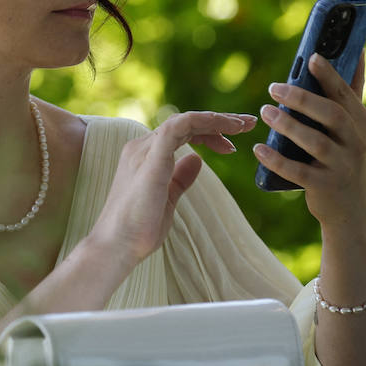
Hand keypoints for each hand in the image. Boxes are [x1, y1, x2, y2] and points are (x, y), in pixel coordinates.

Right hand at [89, 111, 256, 265]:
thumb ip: (180, 178)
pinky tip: (223, 127)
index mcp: (146, 156)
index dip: (209, 133)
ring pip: (185, 120)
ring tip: (242, 125)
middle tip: (248, 123)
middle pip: (186, 123)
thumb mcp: (167, 198)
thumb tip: (197, 160)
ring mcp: (144, 151)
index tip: (233, 144)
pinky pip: (178, 127)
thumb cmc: (139, 229)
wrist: (117, 246)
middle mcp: (142, 147)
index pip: (181, 133)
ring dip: (216, 120)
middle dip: (219, 121)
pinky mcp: (151, 159)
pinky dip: (202, 122)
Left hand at [254, 52, 365, 231]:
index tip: (311, 57)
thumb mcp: (354, 125)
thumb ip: (351, 90)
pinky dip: (277, 160)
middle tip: (274, 87)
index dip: (328, 74)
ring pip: (315, 142)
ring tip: (265, 112)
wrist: (351, 208)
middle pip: (331, 114)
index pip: (344, 93)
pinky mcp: (325, 186)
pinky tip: (259, 149)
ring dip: (288, 126)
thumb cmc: (345, 155)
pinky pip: (298, 172)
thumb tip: (356, 50)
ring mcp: (342, 166)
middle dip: (302, 98)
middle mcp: (356, 142)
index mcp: (361, 121)